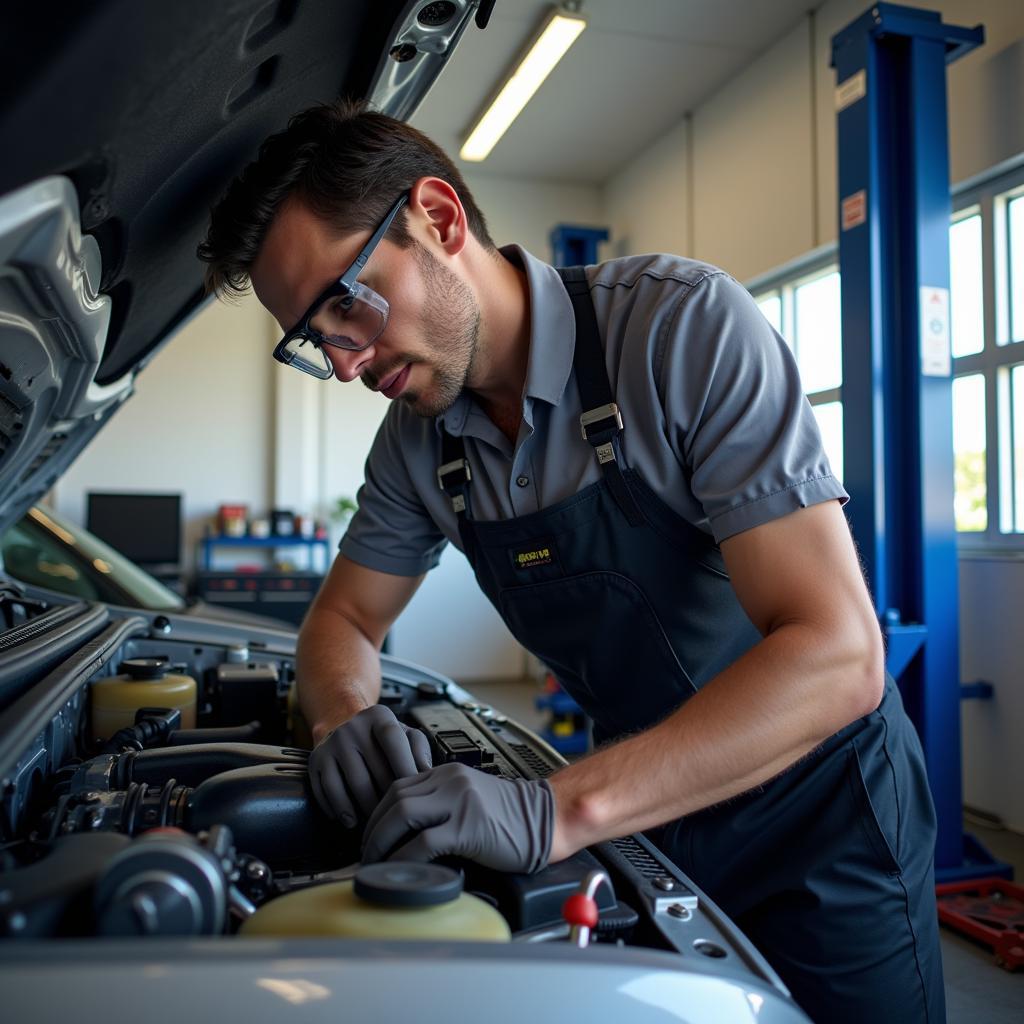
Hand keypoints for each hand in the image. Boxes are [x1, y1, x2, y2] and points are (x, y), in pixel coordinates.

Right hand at [308, 704, 431, 825]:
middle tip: (398, 817)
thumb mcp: (405, 735)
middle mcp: (353, 726)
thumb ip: (419, 750)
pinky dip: (340, 810)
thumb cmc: (383, 739)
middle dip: (389, 797)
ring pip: (353, 785)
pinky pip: (327, 792)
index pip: (394, 741)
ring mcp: (331, 743)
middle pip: (375, 770)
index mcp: (379, 716)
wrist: (342, 724)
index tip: (414, 794)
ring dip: (367, 810)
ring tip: (377, 822)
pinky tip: (351, 820)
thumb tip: (426, 774)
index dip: (405, 768)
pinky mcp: (315, 760)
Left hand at [361, 762, 553, 873]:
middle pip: (395, 797)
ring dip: (382, 840)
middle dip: (373, 827)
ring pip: (403, 814)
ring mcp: (459, 802)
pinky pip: (424, 841)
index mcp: (448, 774)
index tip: (370, 833)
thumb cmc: (512, 817)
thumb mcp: (470, 799)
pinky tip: (400, 869)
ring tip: (376, 861)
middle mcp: (451, 782)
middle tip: (366, 852)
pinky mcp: (468, 826)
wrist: (546, 820)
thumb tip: (406, 830)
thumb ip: (441, 805)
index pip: (399, 785)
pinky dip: (404, 857)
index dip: (378, 811)